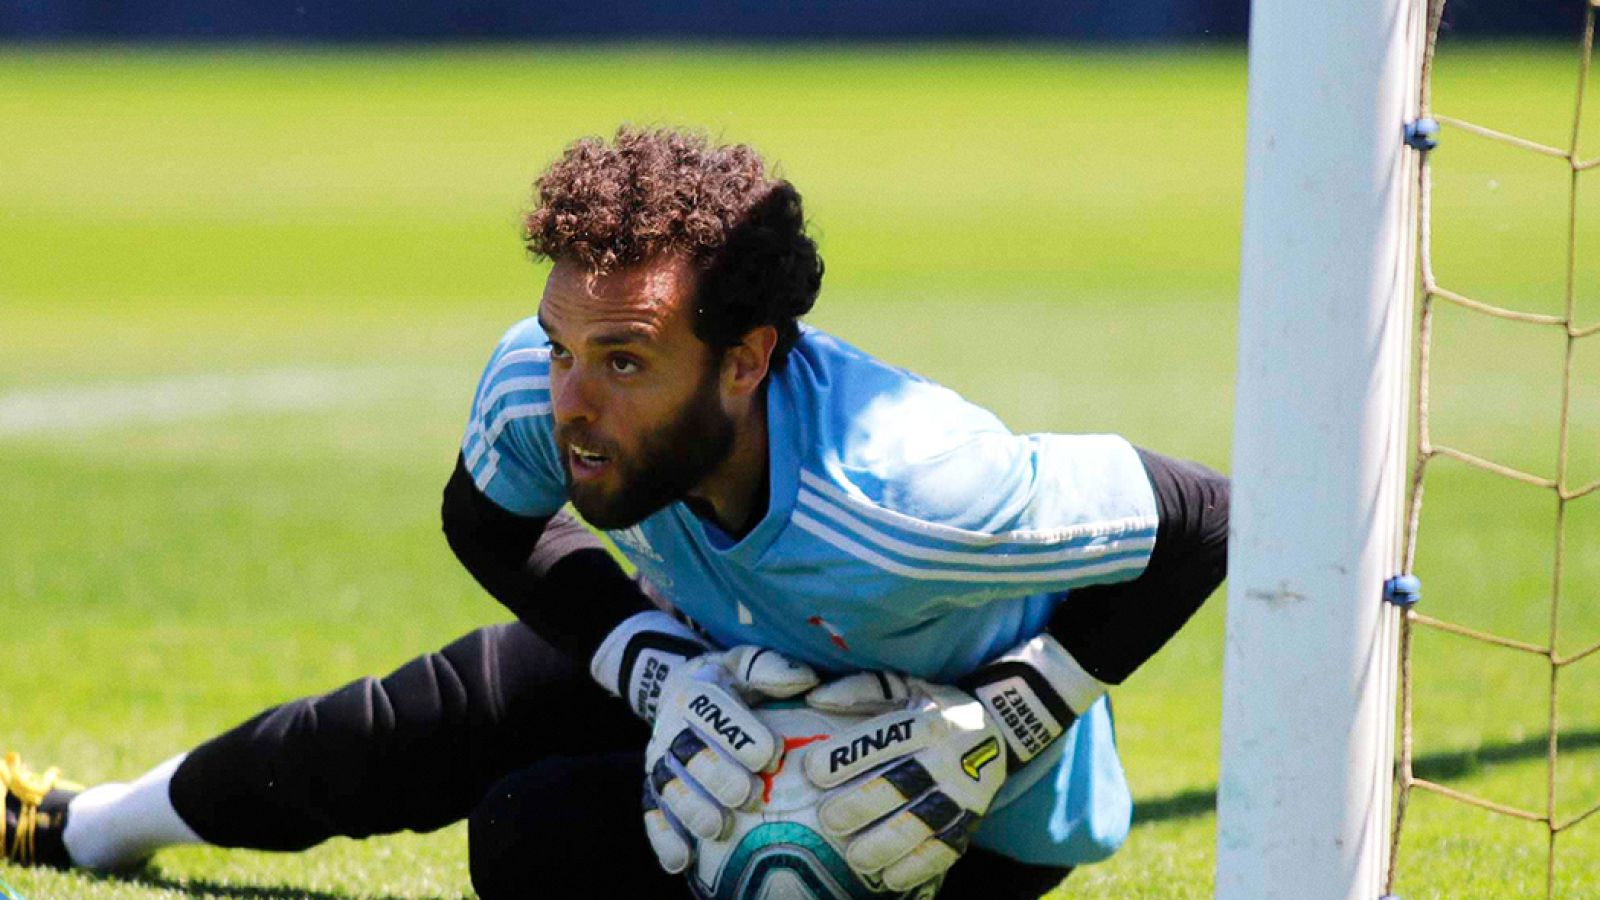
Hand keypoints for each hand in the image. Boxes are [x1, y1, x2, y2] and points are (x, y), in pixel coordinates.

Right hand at [590, 612, 820, 874]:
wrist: (677, 688)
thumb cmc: (728, 680)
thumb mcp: (744, 662)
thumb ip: (772, 667)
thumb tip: (807, 680)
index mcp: (696, 691)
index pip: (712, 709)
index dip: (740, 734)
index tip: (773, 754)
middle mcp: (671, 725)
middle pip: (689, 752)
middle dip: (718, 775)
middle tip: (750, 795)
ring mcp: (659, 758)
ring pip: (668, 785)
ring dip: (691, 808)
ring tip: (717, 829)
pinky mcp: (651, 786)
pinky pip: (652, 812)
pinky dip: (663, 838)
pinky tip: (681, 861)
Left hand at [802, 633, 1106, 890]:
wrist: (1001, 723)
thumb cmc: (934, 705)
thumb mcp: (903, 685)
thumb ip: (859, 690)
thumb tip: (814, 698)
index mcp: (928, 720)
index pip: (885, 738)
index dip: (847, 755)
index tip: (812, 770)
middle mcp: (948, 757)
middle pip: (902, 784)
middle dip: (861, 805)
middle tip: (828, 819)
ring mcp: (963, 793)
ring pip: (923, 823)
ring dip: (886, 844)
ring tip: (855, 858)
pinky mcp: (972, 820)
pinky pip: (946, 849)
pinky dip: (918, 866)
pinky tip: (890, 879)